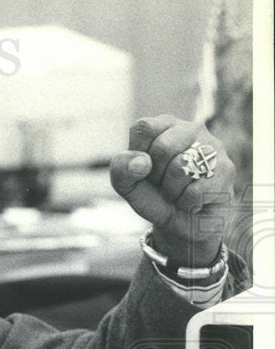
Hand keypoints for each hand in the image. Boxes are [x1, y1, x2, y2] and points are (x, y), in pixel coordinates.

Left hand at [110, 115, 234, 267]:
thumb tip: (142, 163)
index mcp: (164, 125)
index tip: (144, 169)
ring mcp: (212, 147)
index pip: (144, 128)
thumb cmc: (153, 195)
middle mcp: (191, 129)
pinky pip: (196, 190)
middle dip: (156, 176)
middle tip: (162, 183)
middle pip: (163, 147)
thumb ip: (122, 168)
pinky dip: (186, 202)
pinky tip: (191, 200)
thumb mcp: (127, 184)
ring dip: (171, 190)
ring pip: (181, 167)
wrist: (181, 223)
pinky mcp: (226, 170)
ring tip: (177, 191)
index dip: (138, 156)